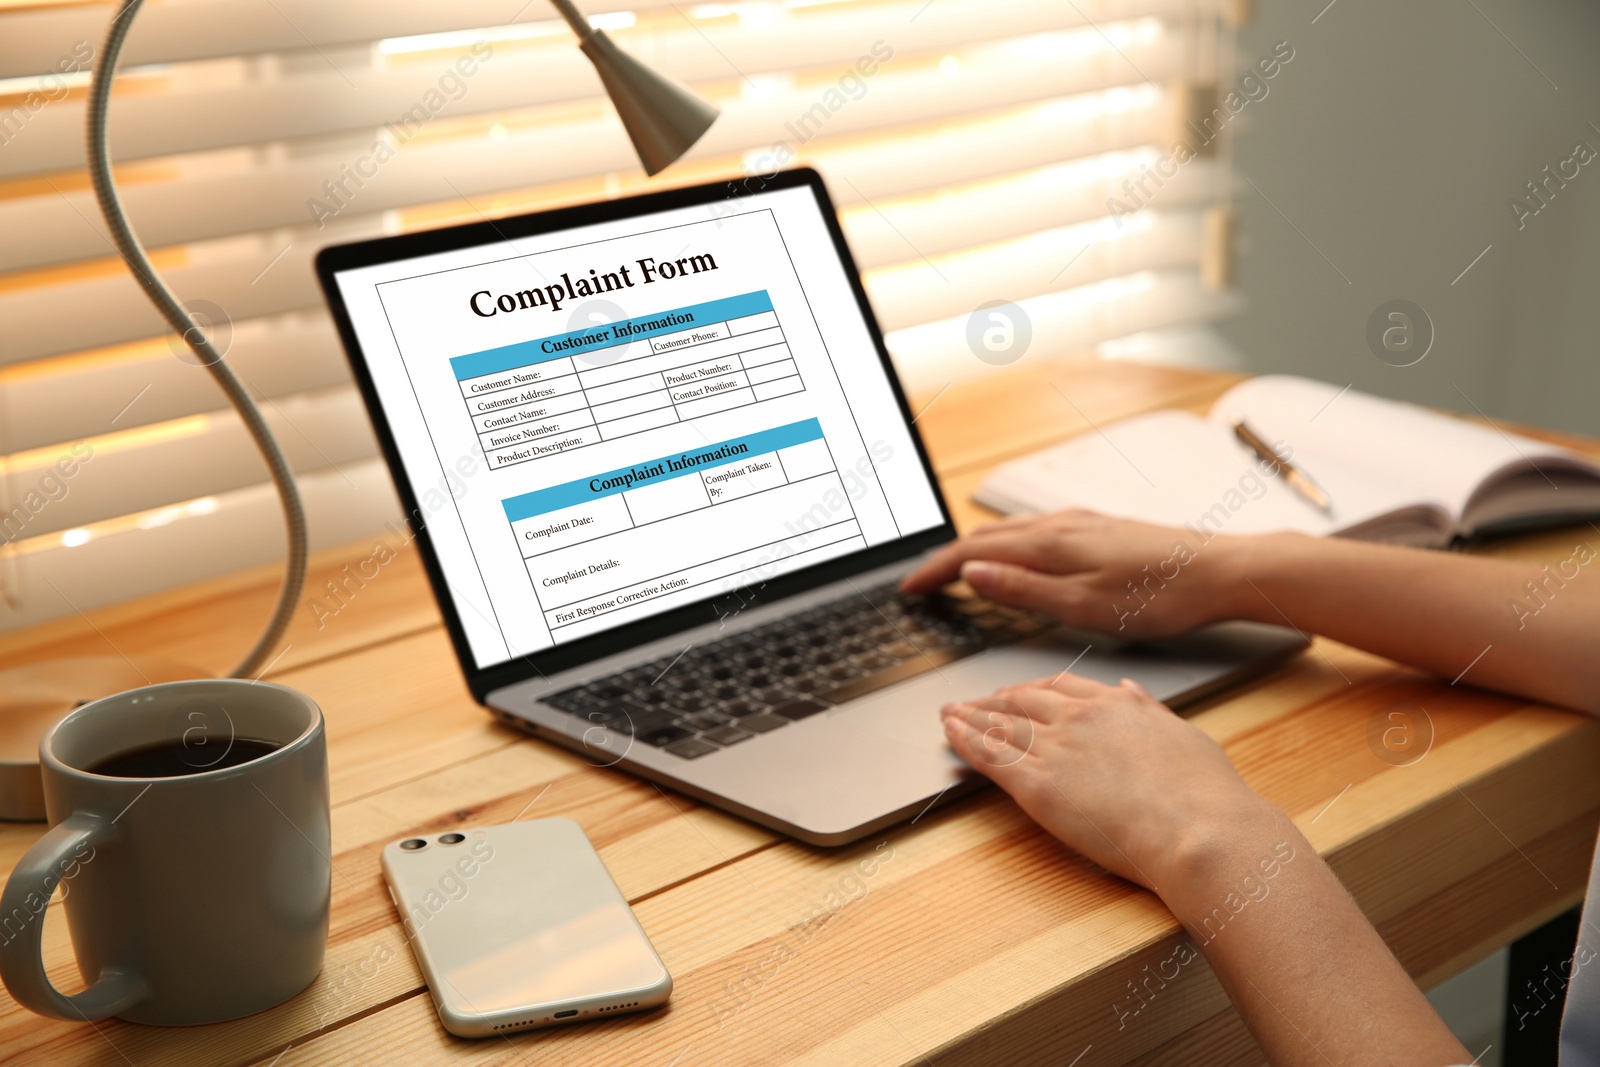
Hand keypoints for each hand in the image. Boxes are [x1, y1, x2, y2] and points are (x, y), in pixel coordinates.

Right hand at [903, 510, 1243, 637]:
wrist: (1221, 570)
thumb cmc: (1160, 595)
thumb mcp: (1086, 605)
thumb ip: (1025, 591)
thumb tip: (973, 575)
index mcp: (1051, 544)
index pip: (973, 553)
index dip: (935, 571)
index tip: (909, 588)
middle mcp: (1061, 525)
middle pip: (986, 537)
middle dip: (946, 558)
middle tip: (921, 582)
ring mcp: (1081, 523)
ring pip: (1011, 532)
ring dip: (975, 550)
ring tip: (955, 571)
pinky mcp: (1099, 529)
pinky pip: (1035, 533)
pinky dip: (1007, 547)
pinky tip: (1015, 559)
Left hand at [940, 673, 1274, 895]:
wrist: (1199, 831)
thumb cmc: (1206, 797)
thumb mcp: (1183, 736)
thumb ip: (1150, 711)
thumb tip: (1130, 690)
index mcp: (1117, 705)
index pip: (1062, 688)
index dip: (1034, 690)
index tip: (1020, 693)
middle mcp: (1081, 718)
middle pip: (1023, 699)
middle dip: (994, 700)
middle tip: (974, 703)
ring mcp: (1056, 749)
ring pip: (1001, 723)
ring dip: (970, 716)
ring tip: (949, 714)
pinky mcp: (1038, 786)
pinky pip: (990, 756)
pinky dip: (965, 741)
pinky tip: (951, 734)